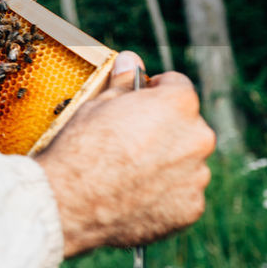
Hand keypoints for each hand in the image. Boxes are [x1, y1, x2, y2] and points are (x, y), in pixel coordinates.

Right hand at [36, 51, 215, 257]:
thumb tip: (131, 60)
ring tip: (129, 173)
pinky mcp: (191, 208)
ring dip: (167, 163)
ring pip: (186, 162)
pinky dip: (165, 194)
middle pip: (186, 126)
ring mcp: (197, 176)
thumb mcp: (96, 105)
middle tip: (129, 141)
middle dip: (164, 129)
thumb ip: (123, 84)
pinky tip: (134, 195)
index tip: (137, 103)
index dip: (154, 92)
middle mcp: (197, 137)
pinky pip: (183, 194)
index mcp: (178, 104)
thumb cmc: (79, 148)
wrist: (69, 202)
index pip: (177, 86)